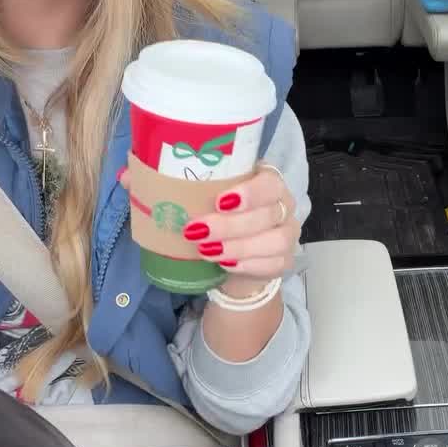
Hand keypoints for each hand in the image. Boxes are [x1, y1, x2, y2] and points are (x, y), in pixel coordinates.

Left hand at [182, 164, 299, 285]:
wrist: (233, 255)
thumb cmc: (219, 216)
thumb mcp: (210, 197)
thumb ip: (199, 190)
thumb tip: (159, 189)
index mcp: (269, 182)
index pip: (270, 183)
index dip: (250, 193)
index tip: (220, 202)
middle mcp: (284, 205)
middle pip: (267, 214)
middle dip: (231, 225)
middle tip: (198, 231)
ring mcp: (288, 233)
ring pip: (275, 241)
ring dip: (238, 247)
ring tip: (207, 251)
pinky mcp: (286, 259)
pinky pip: (274, 264)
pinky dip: (247, 265)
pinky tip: (225, 265)